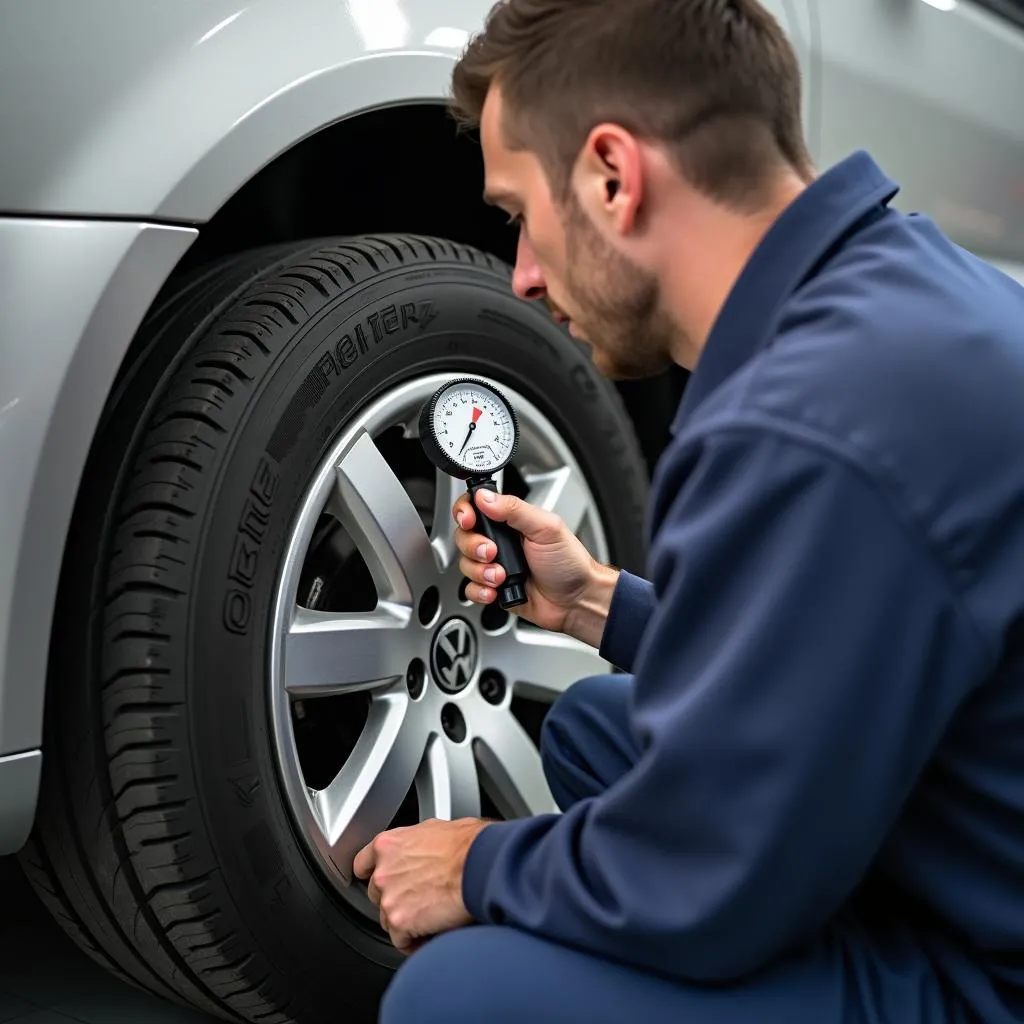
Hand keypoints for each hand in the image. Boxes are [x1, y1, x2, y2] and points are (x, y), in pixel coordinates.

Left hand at [353, 818, 488, 954]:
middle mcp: (383, 871)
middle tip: (419, 899)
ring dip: (406, 921)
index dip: (373, 874)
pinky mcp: (400, 923)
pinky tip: (432, 934)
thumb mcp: (434, 829)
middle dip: (395, 899)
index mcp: (388, 845)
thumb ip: (415, 844)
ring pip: (388, 920)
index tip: (381, 882)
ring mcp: (389, 898)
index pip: (363, 864)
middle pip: (376, 895)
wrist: (481, 865)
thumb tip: (421, 849)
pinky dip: (416, 942)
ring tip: (431, 917)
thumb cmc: (468, 845)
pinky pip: (401, 941)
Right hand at [454, 490, 618, 645]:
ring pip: (465, 564)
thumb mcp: (546, 527)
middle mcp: (501, 541)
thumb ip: (514, 509)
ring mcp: (496, 565)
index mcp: (511, 521)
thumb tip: (485, 497)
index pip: (476, 507)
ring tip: (502, 576)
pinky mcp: (494, 588)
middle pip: (464, 537)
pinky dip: (480, 590)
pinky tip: (497, 590)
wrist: (577, 600)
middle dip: (474, 547)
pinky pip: (471, 588)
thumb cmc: (570, 563)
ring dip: (481, 572)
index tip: (469, 519)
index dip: (465, 512)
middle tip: (493, 553)